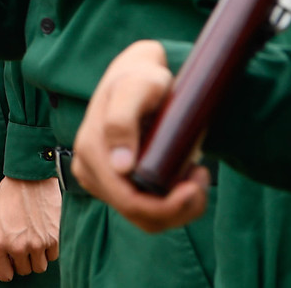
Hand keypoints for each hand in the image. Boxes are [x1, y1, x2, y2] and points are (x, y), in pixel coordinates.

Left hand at [0, 177, 60, 280]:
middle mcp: (17, 247)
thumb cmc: (8, 194)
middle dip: (22, 260)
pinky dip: (50, 249)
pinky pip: (53, 256)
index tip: (10, 263)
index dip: (6, 270)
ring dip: (37, 257)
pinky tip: (44, 233)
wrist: (30, 176)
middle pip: (24, 271)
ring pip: (40, 267)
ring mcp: (37, 244)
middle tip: (23, 243)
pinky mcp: (54, 238)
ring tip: (34, 238)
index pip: (3, 275)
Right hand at [71, 40, 209, 231]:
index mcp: (91, 151)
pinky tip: (184, 178)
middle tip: (202, 175)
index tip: (197, 183)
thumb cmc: (139, 77)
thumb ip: (122, 120)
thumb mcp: (135, 88)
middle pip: (139, 215)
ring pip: (144, 217)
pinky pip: (143, 208)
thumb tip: (120, 166)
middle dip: (178, 206)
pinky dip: (170, 202)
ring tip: (197, 174)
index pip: (130, 202)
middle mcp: (88, 169)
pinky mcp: (112, 183)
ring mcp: (99, 178)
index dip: (167, 206)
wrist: (135, 74)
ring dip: (178, 207)